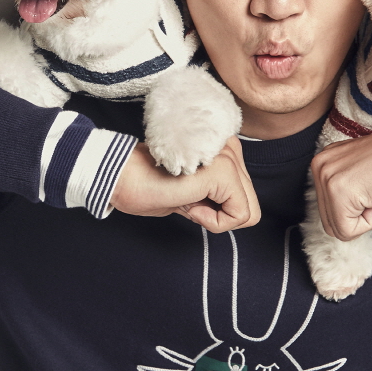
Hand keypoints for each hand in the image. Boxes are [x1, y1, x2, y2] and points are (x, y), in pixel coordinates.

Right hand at [110, 136, 259, 232]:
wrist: (120, 177)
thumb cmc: (150, 186)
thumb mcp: (194, 194)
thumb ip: (218, 196)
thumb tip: (239, 214)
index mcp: (225, 151)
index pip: (245, 197)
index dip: (218, 211)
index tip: (190, 199)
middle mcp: (231, 148)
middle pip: (250, 206)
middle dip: (220, 215)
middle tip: (189, 202)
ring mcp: (229, 158)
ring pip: (248, 212)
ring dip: (216, 218)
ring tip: (188, 200)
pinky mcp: (224, 172)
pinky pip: (239, 215)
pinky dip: (215, 222)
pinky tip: (190, 205)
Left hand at [311, 113, 371, 240]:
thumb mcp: (363, 170)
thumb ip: (346, 186)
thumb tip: (339, 216)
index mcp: (325, 159)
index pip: (329, 210)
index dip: (359, 207)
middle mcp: (320, 165)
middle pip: (330, 222)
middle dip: (359, 215)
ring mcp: (327, 177)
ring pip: (338, 229)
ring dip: (365, 217)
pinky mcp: (339, 192)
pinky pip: (349, 231)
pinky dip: (371, 220)